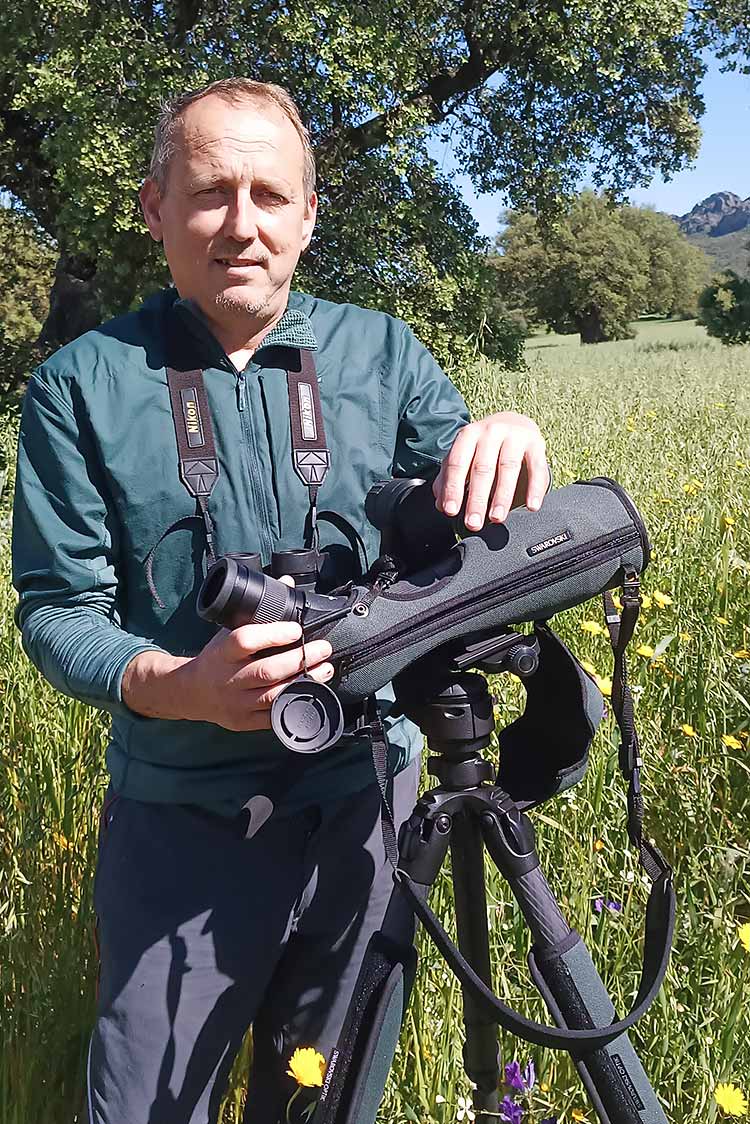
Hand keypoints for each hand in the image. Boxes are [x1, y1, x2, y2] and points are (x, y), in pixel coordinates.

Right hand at [178, 619, 333, 731]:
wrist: (192, 692)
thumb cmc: (217, 657)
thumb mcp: (228, 630)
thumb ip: (258, 611)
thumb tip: (288, 584)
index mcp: (222, 652)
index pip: (245, 641)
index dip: (273, 634)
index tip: (297, 628)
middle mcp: (229, 678)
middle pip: (267, 671)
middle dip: (300, 659)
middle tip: (324, 648)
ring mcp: (236, 703)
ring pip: (275, 695)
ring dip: (305, 681)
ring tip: (325, 669)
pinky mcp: (244, 721)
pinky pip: (274, 716)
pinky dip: (296, 704)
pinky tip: (312, 692)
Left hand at [433, 412, 548, 529]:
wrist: (514, 423)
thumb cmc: (483, 448)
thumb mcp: (464, 457)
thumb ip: (449, 479)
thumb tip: (441, 505)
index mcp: (468, 436)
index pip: (457, 464)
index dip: (453, 488)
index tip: (451, 511)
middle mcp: (491, 432)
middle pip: (482, 468)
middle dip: (477, 498)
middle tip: (473, 523)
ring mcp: (515, 436)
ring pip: (508, 467)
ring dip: (502, 495)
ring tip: (497, 518)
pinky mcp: (537, 444)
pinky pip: (537, 468)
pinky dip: (535, 488)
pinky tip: (531, 506)